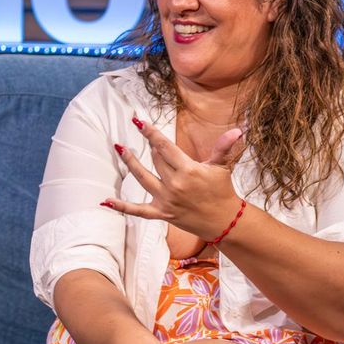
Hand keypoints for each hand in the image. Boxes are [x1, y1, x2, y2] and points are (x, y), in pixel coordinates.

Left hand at [105, 118, 244, 239]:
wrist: (224, 221)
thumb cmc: (222, 191)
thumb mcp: (222, 167)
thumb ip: (224, 147)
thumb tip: (238, 130)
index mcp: (188, 170)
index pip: (165, 147)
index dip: (151, 133)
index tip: (139, 122)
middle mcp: (175, 185)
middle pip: (155, 160)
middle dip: (149, 147)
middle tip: (143, 134)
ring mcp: (166, 200)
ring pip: (142, 178)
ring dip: (130, 163)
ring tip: (120, 149)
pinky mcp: (161, 213)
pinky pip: (137, 210)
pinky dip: (121, 206)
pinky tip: (105, 200)